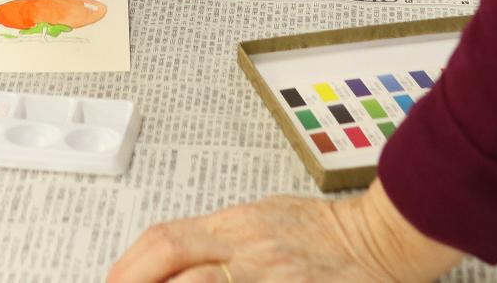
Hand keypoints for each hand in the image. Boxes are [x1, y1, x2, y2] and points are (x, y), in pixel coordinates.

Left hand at [108, 183, 462, 282]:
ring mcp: (271, 275)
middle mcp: (249, 249)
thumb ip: (222, 239)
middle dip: (137, 282)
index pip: (167, 241)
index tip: (111, 282)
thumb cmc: (327, 233)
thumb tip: (177, 260)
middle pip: (175, 265)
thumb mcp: (265, 220)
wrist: (384, 237)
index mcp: (237, 225)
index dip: (129, 267)